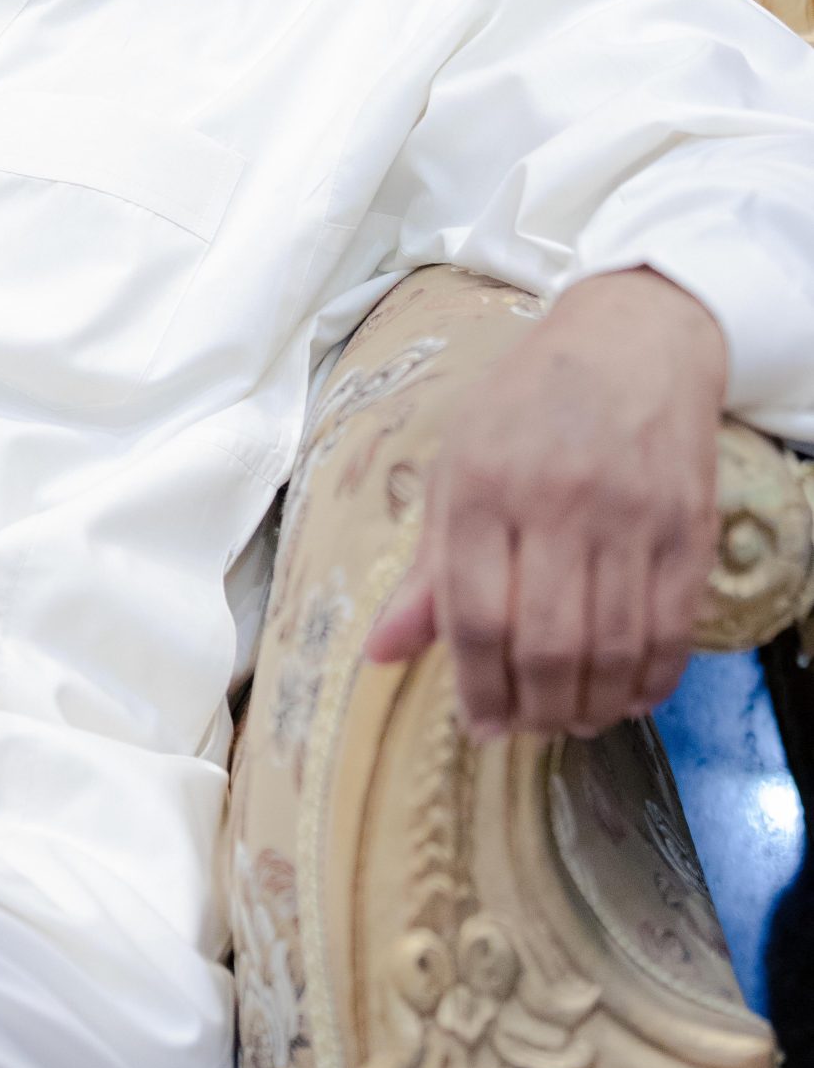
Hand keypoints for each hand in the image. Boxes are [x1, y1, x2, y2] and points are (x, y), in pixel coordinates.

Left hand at [362, 268, 727, 739]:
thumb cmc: (527, 406)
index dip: (477, 686)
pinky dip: (650, 681)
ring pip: (613, 648)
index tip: (479, 723)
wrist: (631, 340)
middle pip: (547, 644)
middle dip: (535, 710)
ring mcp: (631, 516)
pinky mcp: (689, 529)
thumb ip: (427, 568)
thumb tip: (380, 654)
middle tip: (526, 728)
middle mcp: (558, 502)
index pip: (476, 613)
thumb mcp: (457, 466)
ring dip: (590, 706)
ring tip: (571, 719)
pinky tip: (626, 696)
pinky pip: (672, 630)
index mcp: (483, 484)